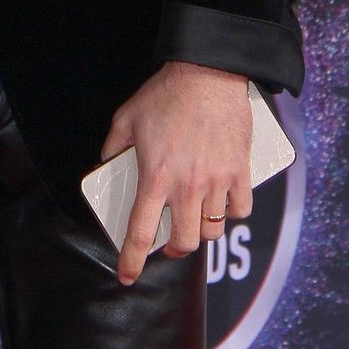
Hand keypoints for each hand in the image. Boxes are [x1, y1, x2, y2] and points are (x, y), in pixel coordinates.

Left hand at [100, 62, 251, 285]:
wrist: (208, 73)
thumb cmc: (166, 94)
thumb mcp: (126, 118)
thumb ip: (114, 146)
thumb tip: (108, 162)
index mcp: (155, 177)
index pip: (141, 232)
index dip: (132, 259)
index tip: (127, 275)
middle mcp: (187, 187)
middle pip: (184, 242)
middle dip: (174, 249)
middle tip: (170, 242)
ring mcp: (217, 182)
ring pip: (213, 230)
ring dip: (201, 230)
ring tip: (195, 218)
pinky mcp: (240, 171)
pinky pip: (240, 209)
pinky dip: (232, 212)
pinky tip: (223, 204)